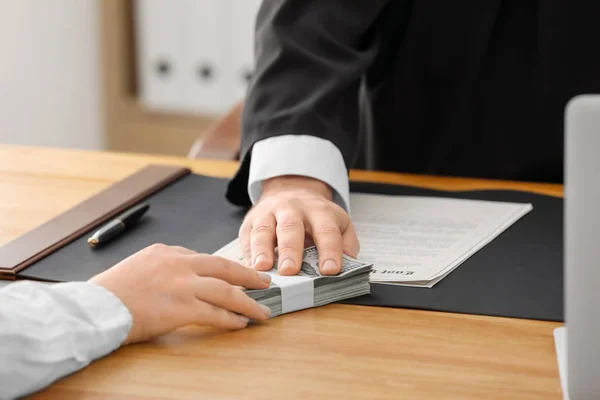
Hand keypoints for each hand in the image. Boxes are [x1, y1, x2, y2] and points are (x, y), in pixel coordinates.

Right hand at [89, 244, 271, 344]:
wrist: (95, 308)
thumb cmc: (110, 293)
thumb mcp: (138, 266)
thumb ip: (163, 268)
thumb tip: (182, 280)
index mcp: (167, 252)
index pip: (204, 258)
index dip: (225, 270)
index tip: (237, 276)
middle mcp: (178, 263)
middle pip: (224, 267)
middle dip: (249, 276)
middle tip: (264, 282)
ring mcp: (182, 284)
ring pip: (227, 291)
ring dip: (248, 302)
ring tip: (261, 310)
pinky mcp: (181, 307)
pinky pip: (215, 313)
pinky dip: (231, 319)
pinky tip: (241, 323)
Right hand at [239, 176, 359, 275]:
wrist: (290, 192)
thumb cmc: (316, 216)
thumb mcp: (339, 223)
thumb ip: (346, 244)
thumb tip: (348, 265)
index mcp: (319, 211)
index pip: (327, 231)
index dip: (329, 251)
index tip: (330, 270)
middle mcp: (292, 209)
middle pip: (291, 227)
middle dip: (290, 250)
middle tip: (290, 270)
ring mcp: (268, 213)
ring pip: (263, 230)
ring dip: (262, 250)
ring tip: (263, 268)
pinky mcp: (250, 222)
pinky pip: (247, 238)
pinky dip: (247, 254)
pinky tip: (250, 268)